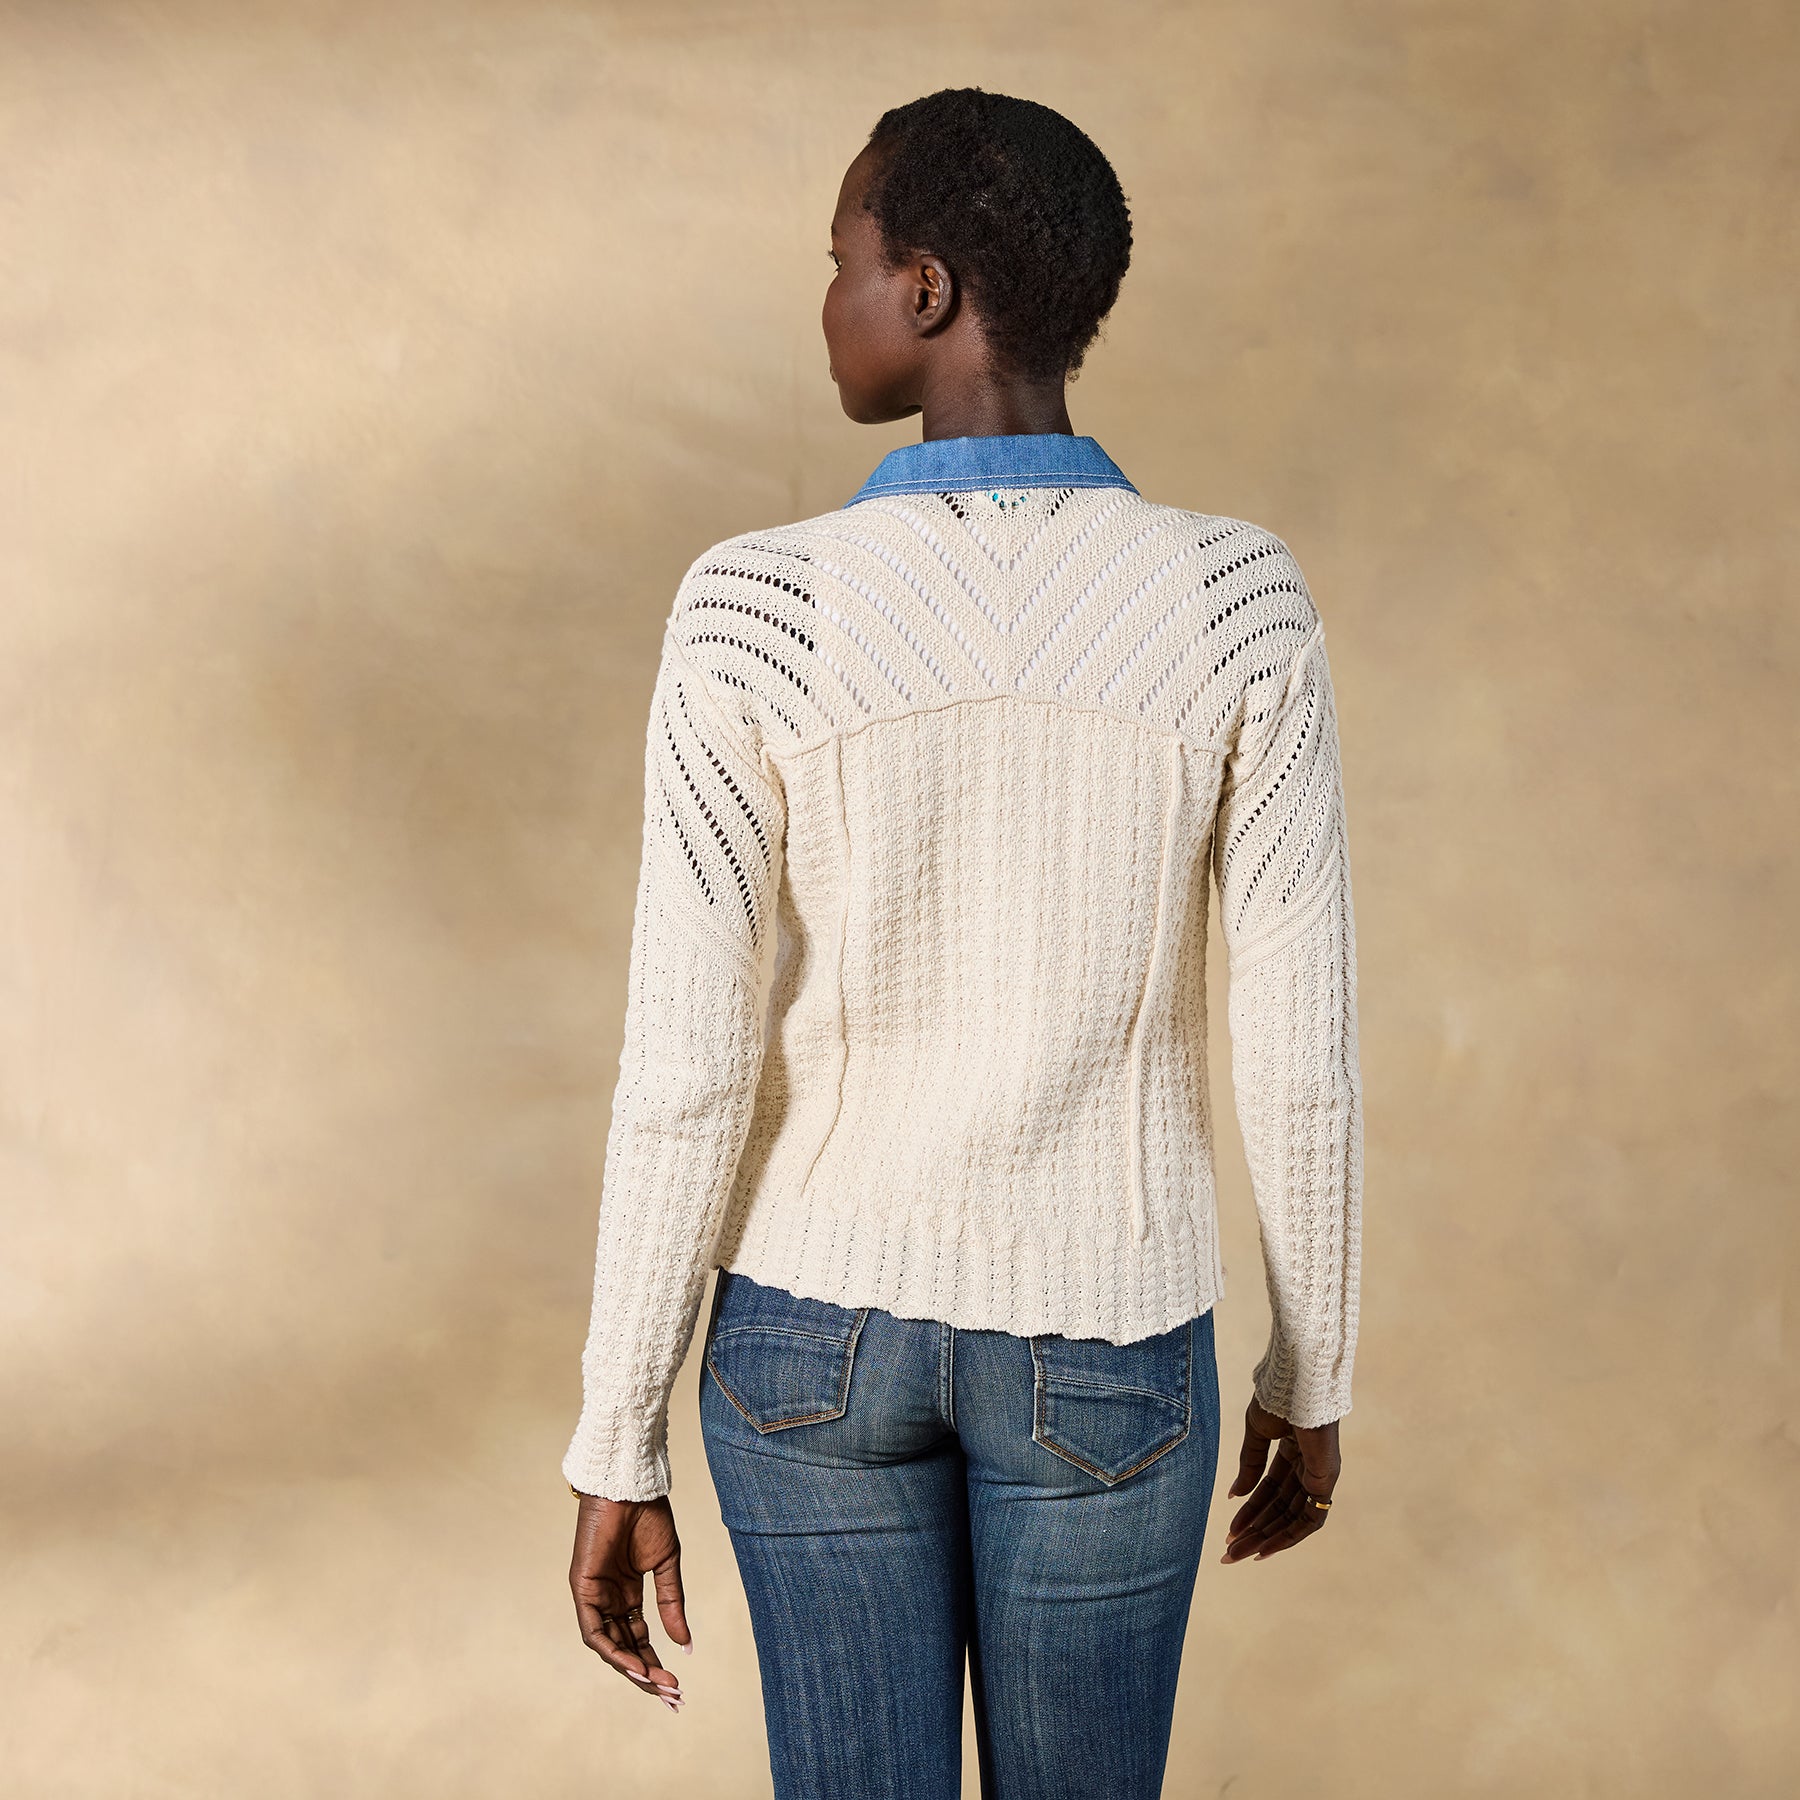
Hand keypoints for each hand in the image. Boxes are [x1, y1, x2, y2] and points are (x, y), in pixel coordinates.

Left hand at [569, 1492, 691, 1710]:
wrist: (631, 1486)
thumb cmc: (648, 1516)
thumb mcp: (666, 1565)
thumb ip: (671, 1603)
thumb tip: (685, 1644)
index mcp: (628, 1594)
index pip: (638, 1639)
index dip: (655, 1663)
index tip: (677, 1685)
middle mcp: (609, 1600)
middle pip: (625, 1649)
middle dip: (647, 1675)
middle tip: (672, 1696)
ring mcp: (594, 1596)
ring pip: (608, 1647)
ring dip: (632, 1669)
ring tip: (657, 1685)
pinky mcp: (582, 1589)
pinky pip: (594, 1632)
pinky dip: (613, 1652)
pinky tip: (635, 1666)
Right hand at [1218, 1394, 1340, 1563]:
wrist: (1296, 1384)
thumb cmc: (1277, 1398)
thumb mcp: (1257, 1433)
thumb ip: (1250, 1464)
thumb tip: (1235, 1495)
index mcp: (1292, 1450)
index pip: (1270, 1489)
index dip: (1250, 1510)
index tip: (1231, 1530)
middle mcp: (1307, 1466)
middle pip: (1279, 1508)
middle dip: (1254, 1530)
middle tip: (1229, 1552)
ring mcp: (1318, 1474)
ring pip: (1292, 1518)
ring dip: (1266, 1537)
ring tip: (1239, 1553)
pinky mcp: (1326, 1480)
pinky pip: (1310, 1518)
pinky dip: (1289, 1536)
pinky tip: (1265, 1547)